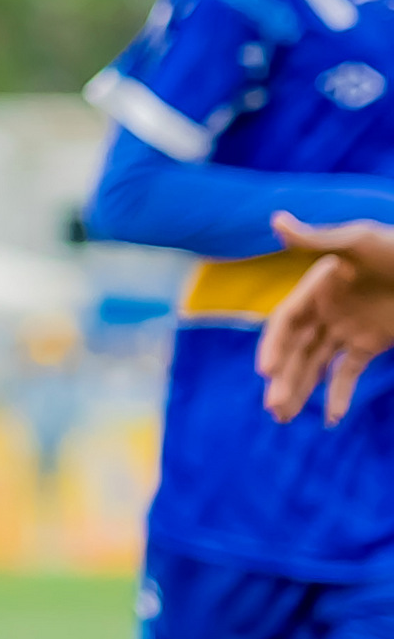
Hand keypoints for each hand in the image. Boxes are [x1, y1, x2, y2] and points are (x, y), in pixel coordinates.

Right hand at [258, 214, 393, 422]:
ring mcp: (348, 328)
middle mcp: (327, 310)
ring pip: (316, 364)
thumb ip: (318, 239)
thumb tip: (276, 220)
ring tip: (283, 418)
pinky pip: (348, 372)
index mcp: (317, 287)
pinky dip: (338, 394)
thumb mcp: (361, 241)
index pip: (286, 321)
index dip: (273, 345)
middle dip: (283, 378)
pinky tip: (331, 418)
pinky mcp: (370, 343)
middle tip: (273, 408)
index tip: (267, 371)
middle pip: (296, 349)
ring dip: (299, 389)